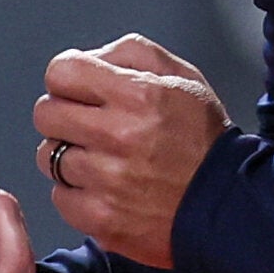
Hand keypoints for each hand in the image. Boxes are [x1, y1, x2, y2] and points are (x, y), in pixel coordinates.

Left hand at [30, 34, 230, 268]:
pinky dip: (76, 193)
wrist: (227, 205)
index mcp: (138, 94)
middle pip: (45, 113)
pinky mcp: (102, 219)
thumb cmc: (202, 139)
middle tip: (88, 125)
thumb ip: (129, 53)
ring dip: (69, 155)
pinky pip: (59, 196)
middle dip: (63, 115)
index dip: (67, 79)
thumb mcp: (181, 76)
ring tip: (102, 159)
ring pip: (47, 156)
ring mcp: (108, 181)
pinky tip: (104, 188)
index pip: (61, 72)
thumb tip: (88, 58)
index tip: (79, 90)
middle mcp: (120, 136)